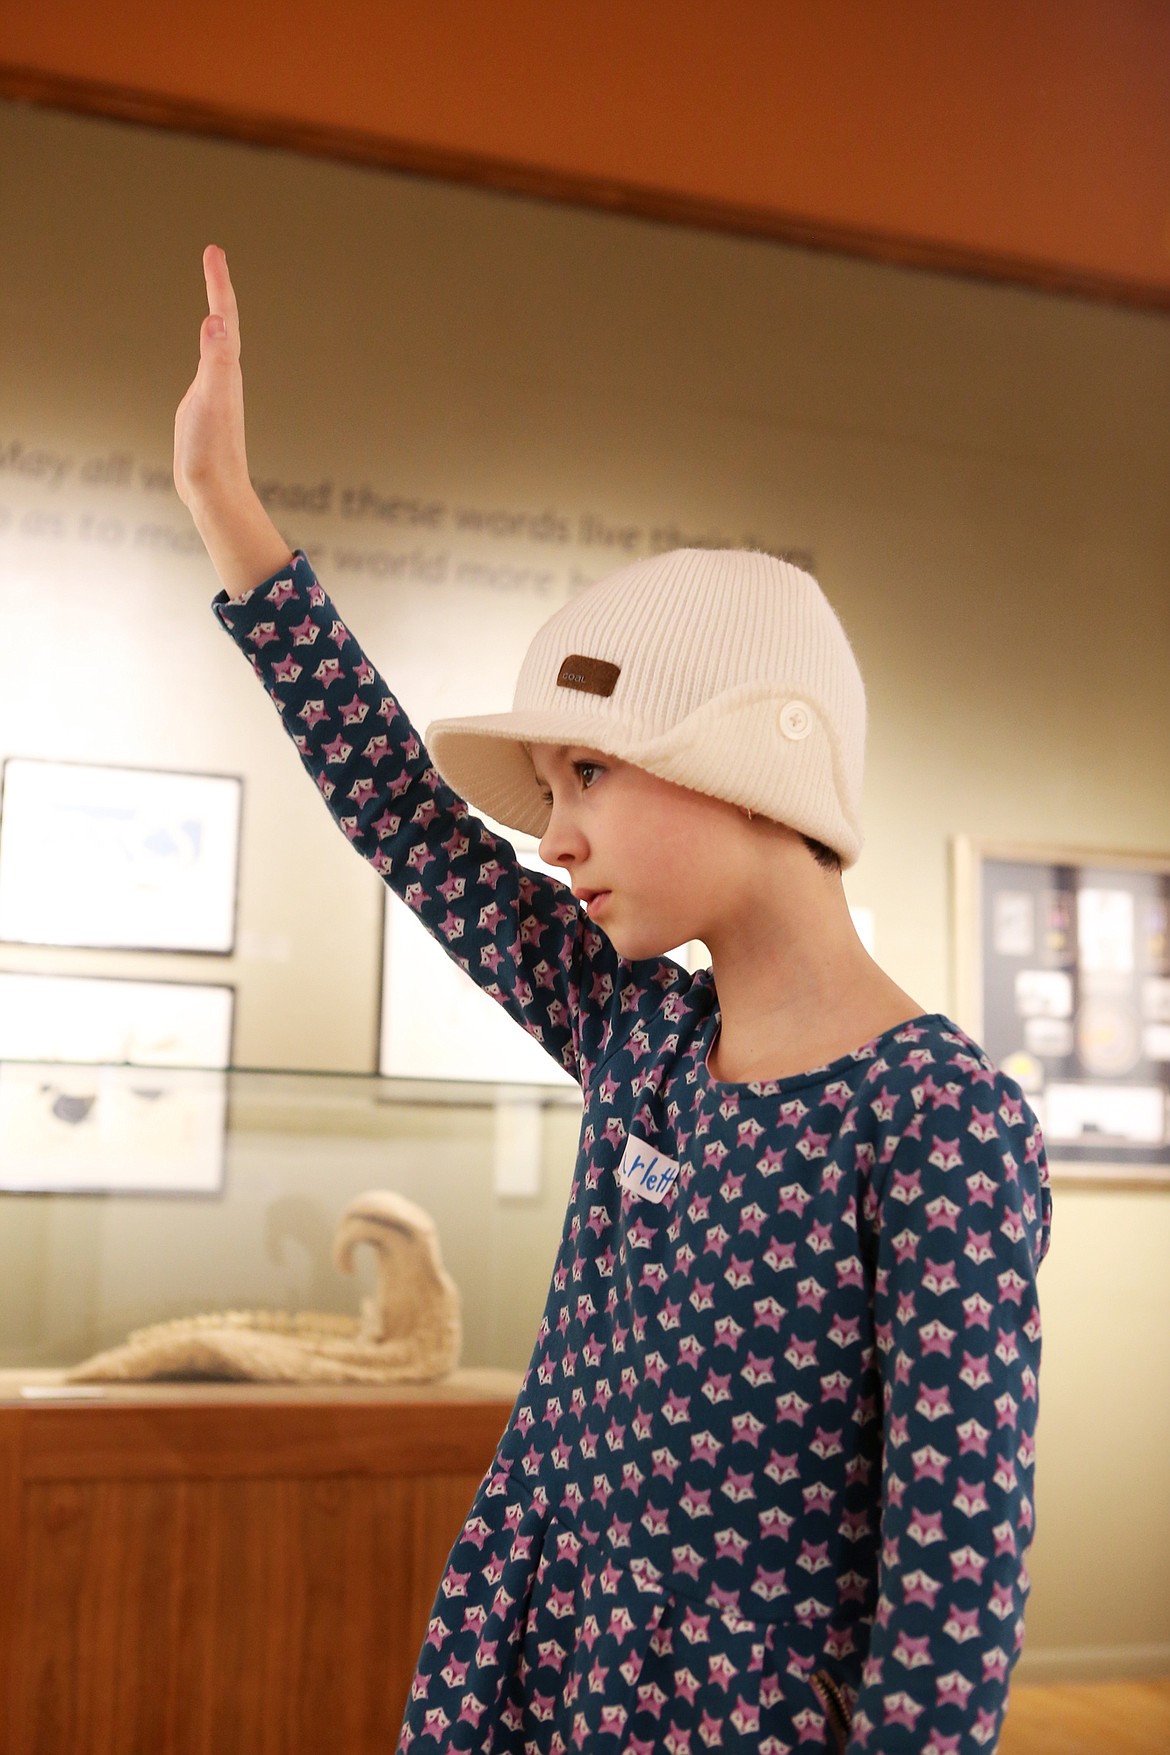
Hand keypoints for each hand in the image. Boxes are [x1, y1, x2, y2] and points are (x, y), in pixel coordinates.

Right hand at [174, 247, 291, 594]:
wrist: (214, 490)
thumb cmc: (212, 447)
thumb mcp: (210, 398)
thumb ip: (216, 359)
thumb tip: (217, 320)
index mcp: (226, 369)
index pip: (224, 315)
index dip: (218, 282)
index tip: (213, 250)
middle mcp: (225, 376)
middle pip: (224, 323)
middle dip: (218, 287)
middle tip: (212, 256)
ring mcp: (215, 392)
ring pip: (218, 344)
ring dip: (216, 316)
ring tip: (215, 293)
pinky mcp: (204, 409)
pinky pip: (207, 367)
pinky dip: (206, 348)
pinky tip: (207, 351)